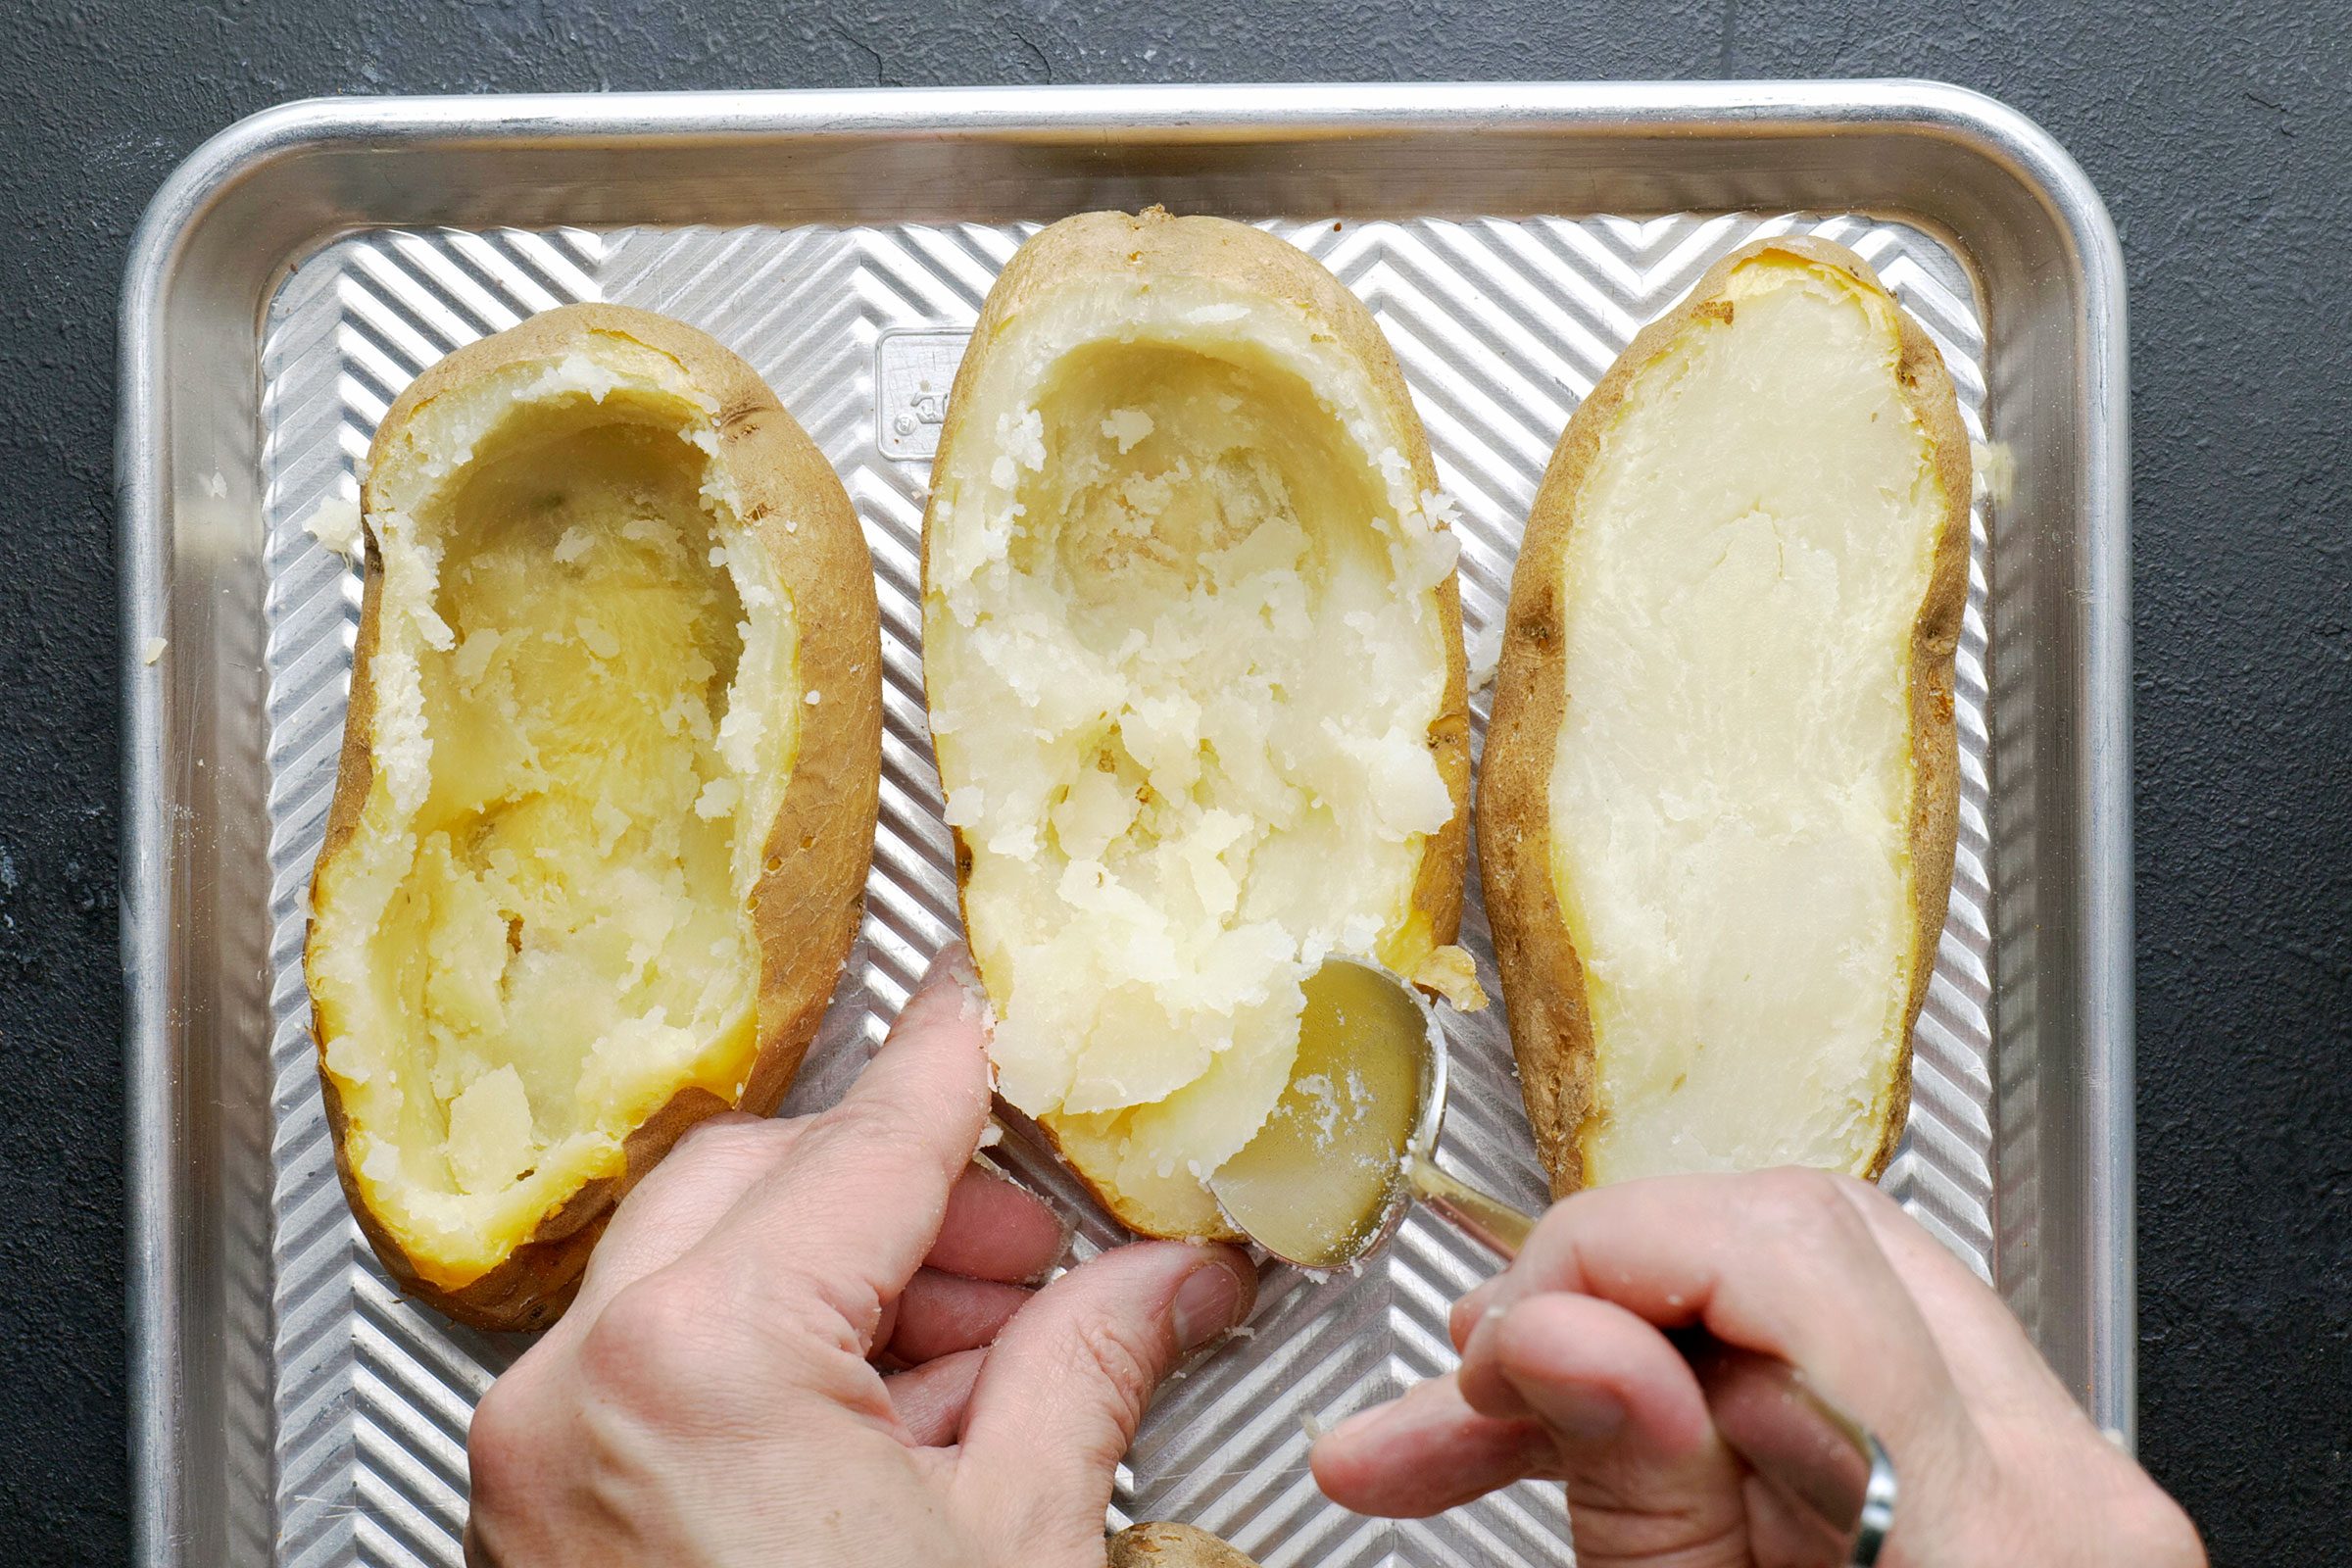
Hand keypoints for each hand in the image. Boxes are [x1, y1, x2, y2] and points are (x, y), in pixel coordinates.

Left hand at [465, 945, 1256, 1567]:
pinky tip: (894, 1435)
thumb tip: (1167, 1283)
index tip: (990, 1015)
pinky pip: (660, 1369)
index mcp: (708, 1361)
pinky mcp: (536, 1520)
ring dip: (849, 1283)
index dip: (958, 1065)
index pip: (870, 1141)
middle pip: (765, 1181)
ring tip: (986, 1370)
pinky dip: (778, 1363)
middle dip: (914, 1200)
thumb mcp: (1019, 1550)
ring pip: (702, 1268)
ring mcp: (542, 1458)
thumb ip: (1088, 1368)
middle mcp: (587, 1388)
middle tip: (1037, 1257)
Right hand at [1310, 1168, 2202, 1567]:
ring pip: (1810, 1300)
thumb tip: (1557, 1329)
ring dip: (1629, 1344)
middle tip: (1474, 1376)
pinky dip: (1702, 1403)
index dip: (1611, 1259)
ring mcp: (2051, 1483)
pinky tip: (1575, 1442)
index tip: (1495, 1337)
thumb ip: (1645, 1497)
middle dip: (1606, 1289)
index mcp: (1998, 1533)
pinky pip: (1841, 1380)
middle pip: (1804, 1251)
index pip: (1792, 1262)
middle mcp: (2062, 1485)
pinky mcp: (2005, 1494)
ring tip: (1469, 1429)